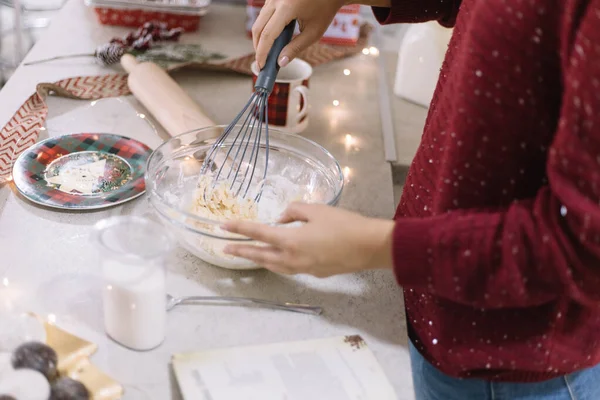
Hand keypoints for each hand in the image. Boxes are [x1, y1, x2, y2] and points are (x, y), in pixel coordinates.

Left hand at [222, 203, 394, 276]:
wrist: (368, 247)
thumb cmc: (343, 224)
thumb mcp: (316, 209)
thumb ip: (294, 211)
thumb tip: (282, 219)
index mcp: (290, 240)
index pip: (258, 233)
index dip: (239, 228)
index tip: (223, 227)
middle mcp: (292, 258)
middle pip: (260, 255)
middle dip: (241, 250)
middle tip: (225, 248)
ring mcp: (302, 269)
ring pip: (273, 265)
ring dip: (258, 259)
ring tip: (247, 255)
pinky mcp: (314, 273)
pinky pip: (288, 268)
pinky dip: (276, 263)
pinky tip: (277, 259)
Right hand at [252, 0, 344, 67]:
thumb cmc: (325, 10)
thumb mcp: (313, 33)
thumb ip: (296, 48)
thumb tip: (280, 62)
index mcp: (287, 7)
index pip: (267, 34)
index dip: (262, 52)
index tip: (261, 66)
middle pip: (258, 27)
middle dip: (257, 47)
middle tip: (261, 62)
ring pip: (259, 20)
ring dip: (260, 37)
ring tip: (265, 53)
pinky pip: (264, 13)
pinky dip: (265, 27)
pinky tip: (271, 39)